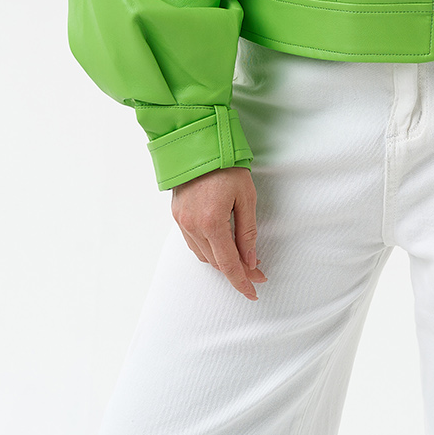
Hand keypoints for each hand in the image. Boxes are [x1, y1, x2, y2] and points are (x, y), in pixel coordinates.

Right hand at [171, 166, 267, 300]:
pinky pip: (193, 243)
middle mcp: (192, 226)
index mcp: (212, 223)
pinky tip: (221, 246)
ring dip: (221, 262)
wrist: (197, 143)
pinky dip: (208, 250)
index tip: (254, 291)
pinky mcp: (177, 215)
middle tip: (256, 272)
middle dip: (237, 272)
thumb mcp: (246, 196)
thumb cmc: (226, 166)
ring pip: (203, 256)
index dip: (242, 281)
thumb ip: (248, 232)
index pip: (228, 264)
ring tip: (241, 260)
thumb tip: (250, 260)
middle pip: (216, 263)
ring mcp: (182, 222)